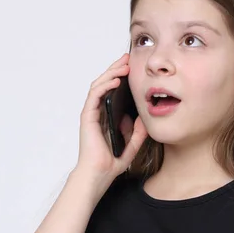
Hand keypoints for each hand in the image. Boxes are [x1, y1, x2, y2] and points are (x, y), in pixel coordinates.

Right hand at [75, 53, 147, 182]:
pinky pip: (95, 95)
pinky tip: (116, 80)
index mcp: (107, 117)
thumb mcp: (133, 144)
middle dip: (117, 69)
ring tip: (124, 65)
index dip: (121, 78)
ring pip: (99, 85)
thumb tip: (145, 117)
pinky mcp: (87, 117)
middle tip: (128, 58)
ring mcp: (91, 114)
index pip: (112, 92)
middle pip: (105, 84)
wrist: (100, 174)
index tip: (133, 68)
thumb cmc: (111, 163)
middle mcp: (97, 113)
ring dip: (111, 73)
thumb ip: (139, 132)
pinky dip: (104, 85)